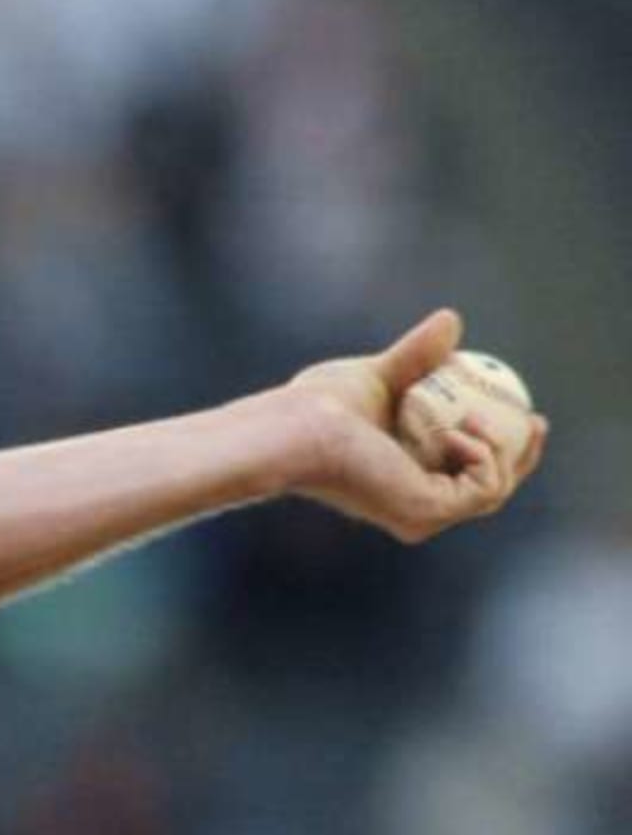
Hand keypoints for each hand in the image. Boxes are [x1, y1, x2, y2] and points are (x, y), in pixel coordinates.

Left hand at [283, 308, 546, 543]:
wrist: (298, 427)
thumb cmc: (320, 406)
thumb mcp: (383, 374)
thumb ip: (417, 357)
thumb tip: (451, 319)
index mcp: (406, 483)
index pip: (469, 473)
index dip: (507, 447)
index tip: (528, 413)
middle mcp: (415, 508)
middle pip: (492, 488)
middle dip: (523, 456)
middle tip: (535, 419)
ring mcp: (421, 516)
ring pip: (493, 490)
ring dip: (503, 449)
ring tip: (475, 413)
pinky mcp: (426, 514)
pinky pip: (482, 488)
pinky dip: (485, 456)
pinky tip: (462, 429)